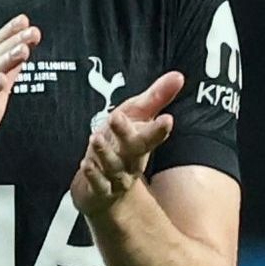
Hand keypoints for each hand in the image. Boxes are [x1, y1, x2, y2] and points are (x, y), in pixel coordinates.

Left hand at [76, 69, 184, 213]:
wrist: (107, 189)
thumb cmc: (122, 145)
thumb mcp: (138, 117)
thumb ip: (157, 97)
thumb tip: (178, 76)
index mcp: (142, 141)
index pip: (153, 134)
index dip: (159, 128)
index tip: (167, 119)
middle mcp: (131, 159)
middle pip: (133, 148)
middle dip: (128, 134)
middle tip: (117, 117)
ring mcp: (115, 176)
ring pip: (113, 166)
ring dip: (105, 153)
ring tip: (95, 139)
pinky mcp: (99, 189)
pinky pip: (98, 183)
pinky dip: (93, 175)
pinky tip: (86, 165)